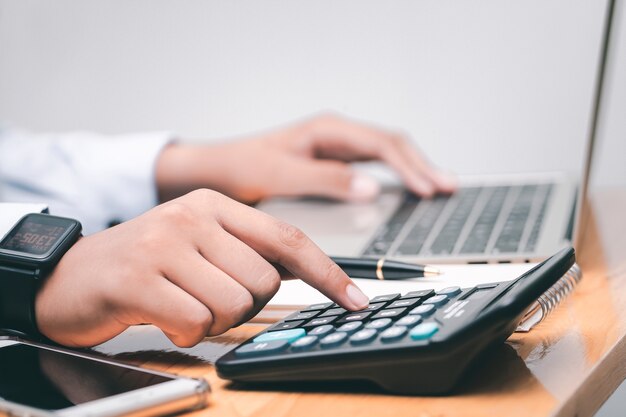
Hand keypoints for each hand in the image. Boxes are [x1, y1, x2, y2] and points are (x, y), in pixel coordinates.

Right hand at [35, 189, 368, 347]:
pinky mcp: (138, 278)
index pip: (288, 237)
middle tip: (209, 299)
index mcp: (214, 205)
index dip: (327, 272)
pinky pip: (194, 322)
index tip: (355, 299)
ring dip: (212, 320)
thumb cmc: (144, 264)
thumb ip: (246, 250)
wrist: (70, 275)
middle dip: (245, 305)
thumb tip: (303, 271)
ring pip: (233, 305)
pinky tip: (162, 316)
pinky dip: (185, 332)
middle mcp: (192, 216)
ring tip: (181, 305)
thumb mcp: (198, 243)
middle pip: (264, 280)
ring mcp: (163, 244)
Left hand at [156, 113, 455, 202]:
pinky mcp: (330, 163)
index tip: (429, 190)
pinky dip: (395, 176)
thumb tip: (370, 189)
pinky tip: (406, 189)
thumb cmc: (244, 168)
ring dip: (413, 169)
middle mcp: (335, 135)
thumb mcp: (281, 175)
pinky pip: (373, 164)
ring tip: (439, 188)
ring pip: (386, 153)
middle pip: (392, 145)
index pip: (382, 145)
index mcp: (328, 131)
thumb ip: (324, 180)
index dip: (410, 168)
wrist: (218, 170)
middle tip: (448, 189)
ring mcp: (334, 148)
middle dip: (422, 166)